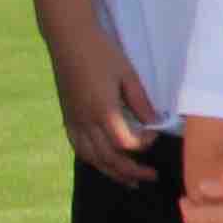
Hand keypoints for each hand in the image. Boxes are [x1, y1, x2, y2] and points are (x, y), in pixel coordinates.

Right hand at [42, 17, 162, 185]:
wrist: (69, 39)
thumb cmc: (101, 53)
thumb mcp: (127, 74)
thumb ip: (141, 102)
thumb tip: (155, 123)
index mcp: (102, 111)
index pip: (125, 143)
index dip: (143, 145)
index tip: (156, 135)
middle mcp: (85, 121)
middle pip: (109, 158)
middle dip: (132, 171)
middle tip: (152, 177)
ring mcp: (73, 121)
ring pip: (92, 158)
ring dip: (112, 172)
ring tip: (130, 182)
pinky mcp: (67, 118)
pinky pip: (78, 148)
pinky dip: (93, 160)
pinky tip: (104, 164)